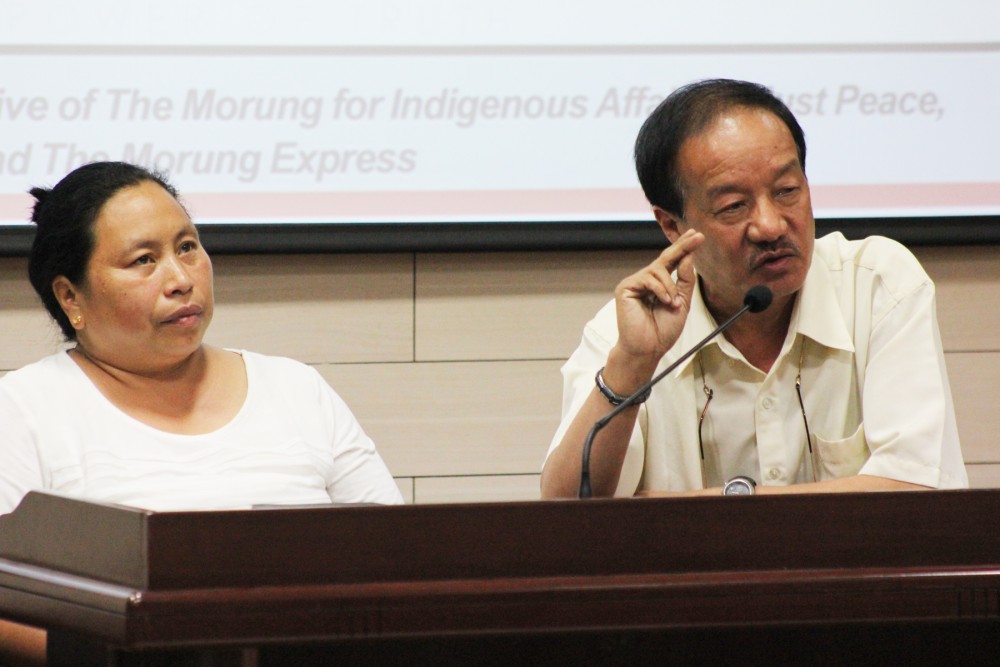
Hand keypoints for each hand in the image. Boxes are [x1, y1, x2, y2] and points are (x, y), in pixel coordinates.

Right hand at [612, 229, 703, 366]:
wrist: (648, 348)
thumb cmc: (663, 331)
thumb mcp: (682, 303)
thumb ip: (685, 280)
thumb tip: (688, 257)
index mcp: (660, 285)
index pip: (672, 262)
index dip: (684, 248)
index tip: (697, 236)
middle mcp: (647, 281)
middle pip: (664, 258)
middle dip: (681, 246)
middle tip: (695, 236)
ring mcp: (635, 284)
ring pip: (657, 269)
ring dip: (670, 286)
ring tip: (673, 304)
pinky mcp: (625, 288)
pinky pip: (647, 278)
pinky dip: (660, 289)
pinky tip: (664, 301)